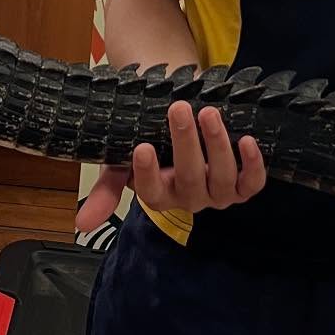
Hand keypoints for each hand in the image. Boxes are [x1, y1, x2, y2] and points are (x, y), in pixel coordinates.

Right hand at [75, 100, 265, 231]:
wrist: (180, 115)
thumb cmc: (149, 138)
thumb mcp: (121, 162)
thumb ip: (105, 191)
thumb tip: (81, 226)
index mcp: (158, 195)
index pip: (150, 191)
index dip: (146, 172)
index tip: (141, 147)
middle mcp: (189, 198)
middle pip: (189, 178)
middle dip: (185, 143)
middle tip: (178, 109)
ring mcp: (217, 192)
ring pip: (221, 177)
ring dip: (217, 145)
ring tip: (208, 113)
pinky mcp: (242, 183)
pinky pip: (251, 182)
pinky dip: (253, 164)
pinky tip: (247, 140)